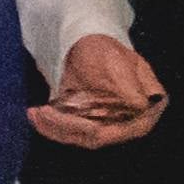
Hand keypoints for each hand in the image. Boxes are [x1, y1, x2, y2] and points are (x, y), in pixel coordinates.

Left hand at [31, 34, 163, 147]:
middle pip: (98, 136)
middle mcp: (131, 122)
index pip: (124, 129)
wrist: (87, 46)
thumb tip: (140, 106)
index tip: (71, 118)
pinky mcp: (88, 124)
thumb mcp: (118, 62)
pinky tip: (34, 116)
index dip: (98, 129)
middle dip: (67, 126)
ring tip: (35, 113)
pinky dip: (50, 127)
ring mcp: (108, 125)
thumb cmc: (106, 51)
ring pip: (80, 137)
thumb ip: (129, 84)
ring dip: (54, 128)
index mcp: (148, 108)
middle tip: (42, 112)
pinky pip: (69, 133)